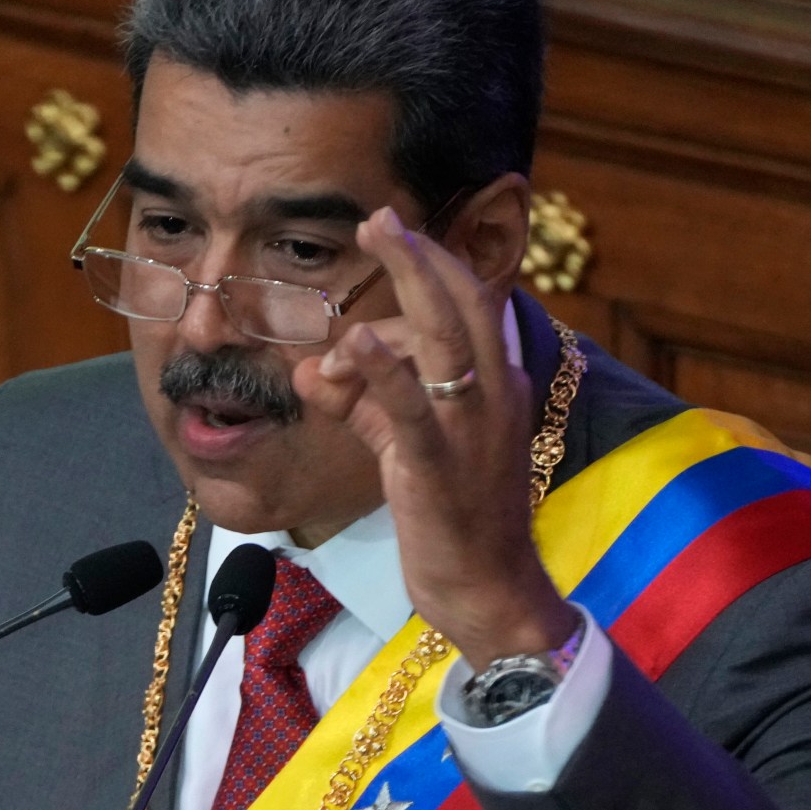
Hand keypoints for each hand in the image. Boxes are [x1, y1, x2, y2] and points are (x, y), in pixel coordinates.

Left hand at [294, 205, 574, 666]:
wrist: (488, 592)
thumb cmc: (454, 520)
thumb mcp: (406, 448)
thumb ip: (365, 404)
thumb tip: (315, 371)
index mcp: (495, 388)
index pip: (471, 307)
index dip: (434, 264)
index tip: (396, 231)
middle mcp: (492, 397)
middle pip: (462, 302)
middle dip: (419, 254)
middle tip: (379, 217)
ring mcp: (468, 430)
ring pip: (442, 338)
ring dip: (405, 284)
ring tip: (365, 256)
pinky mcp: (436, 468)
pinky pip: (412, 408)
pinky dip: (384, 370)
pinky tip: (354, 344)